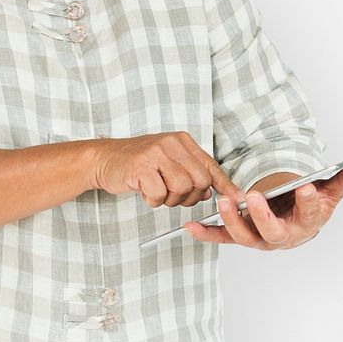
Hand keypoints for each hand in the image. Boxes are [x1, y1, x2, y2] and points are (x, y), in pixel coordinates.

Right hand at [89, 132, 246, 208]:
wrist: (104, 159)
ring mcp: (156, 153)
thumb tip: (211, 191)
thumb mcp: (167, 161)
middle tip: (171, 195)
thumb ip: (189, 172)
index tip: (238, 198)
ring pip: (181, 189)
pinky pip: (159, 194)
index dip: (225, 185)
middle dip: (189, 197)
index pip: (210, 165)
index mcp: (182, 141)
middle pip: (199, 181)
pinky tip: (143, 190)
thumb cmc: (138, 164)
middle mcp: (172, 143)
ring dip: (169, 199)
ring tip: (156, 190)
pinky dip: (152, 200)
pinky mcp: (141, 166)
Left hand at [183, 161, 342, 250]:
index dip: (307, 200)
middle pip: (272, 232)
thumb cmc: (309, 209)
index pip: (309, 212)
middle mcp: (281, 236)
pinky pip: (222, 238)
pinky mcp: (240, 237)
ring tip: (221, 203)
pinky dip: (206, 234)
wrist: (294, 226)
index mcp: (306, 223)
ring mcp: (259, 239)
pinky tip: (191, 226)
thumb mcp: (329, 193)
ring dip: (231, 221)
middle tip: (253, 198)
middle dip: (262, 216)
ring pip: (245, 236)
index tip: (304, 186)